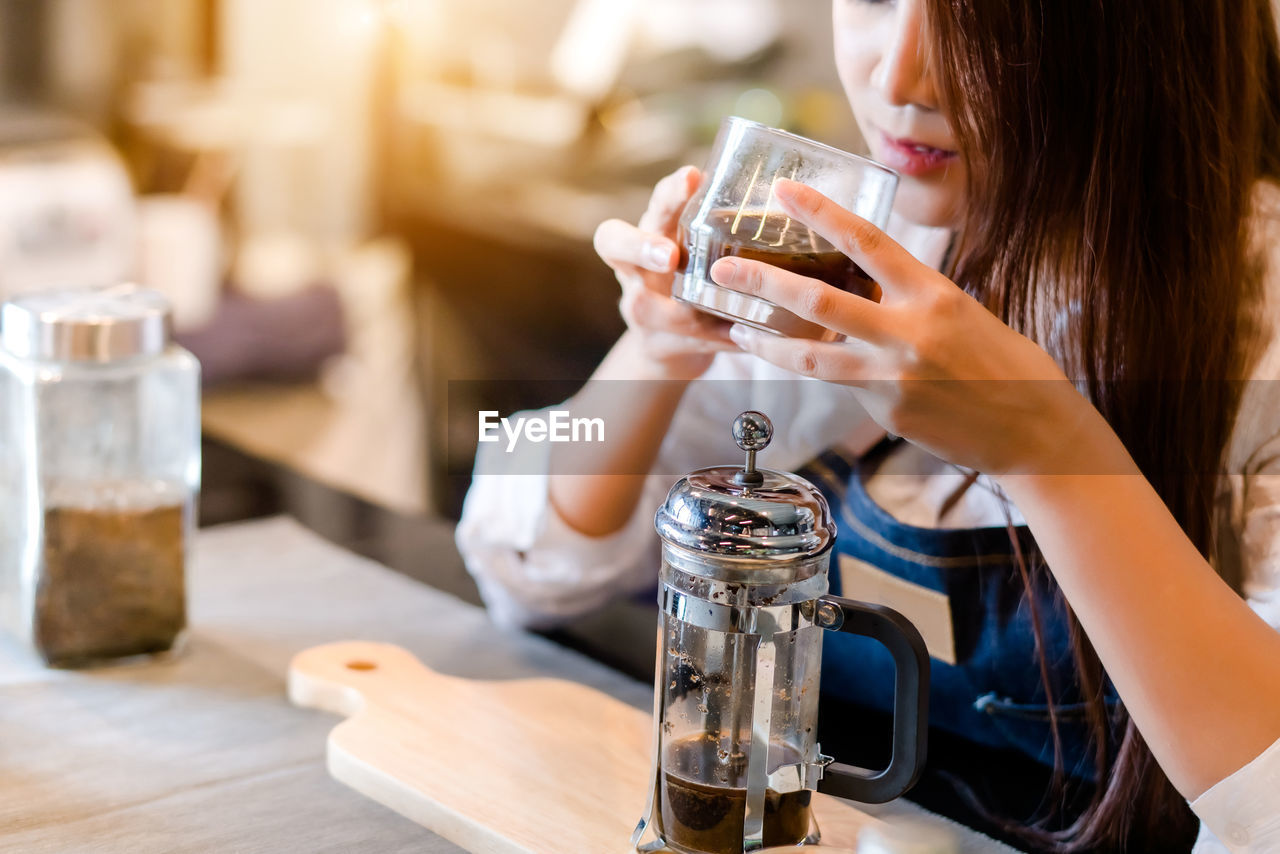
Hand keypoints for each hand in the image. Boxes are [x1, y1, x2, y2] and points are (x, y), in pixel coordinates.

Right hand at [593, 166, 736, 380]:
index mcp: (648, 231)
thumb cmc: (689, 275)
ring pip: (647, 307)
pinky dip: (718, 337)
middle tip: (669, 254)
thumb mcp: (696, 244)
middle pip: (615, 245)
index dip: (663, 194)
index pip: (641, 194)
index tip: (692, 177)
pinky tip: (741, 335)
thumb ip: (719, 221)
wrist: (667, 342)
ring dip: (682, 308)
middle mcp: (633, 267)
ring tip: (713, 307)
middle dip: (642, 247)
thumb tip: (785, 188)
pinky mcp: (657, 344)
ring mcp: (640, 308)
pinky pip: (688, 342)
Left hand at [714, 179, 1096, 476]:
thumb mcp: (960, 313)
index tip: (782, 191)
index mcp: (933, 291)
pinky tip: (792, 365)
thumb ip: (908, 299)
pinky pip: (838, 385)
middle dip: (762, 283)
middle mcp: (909, 329)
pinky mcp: (884, 411)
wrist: (1033, 429)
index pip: (866, 240)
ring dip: (764, 343)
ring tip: (734, 330)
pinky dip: (814, 372)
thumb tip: (860, 286)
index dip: (819, 212)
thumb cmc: (1003, 363)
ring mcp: (893, 375)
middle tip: (721, 269)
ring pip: (810, 354)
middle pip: (818, 299)